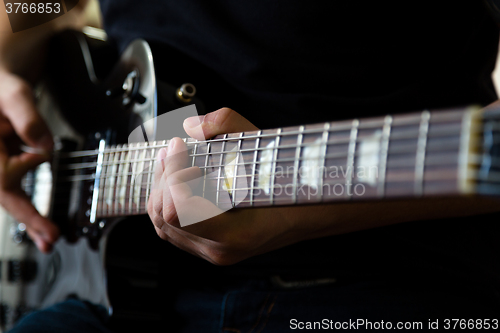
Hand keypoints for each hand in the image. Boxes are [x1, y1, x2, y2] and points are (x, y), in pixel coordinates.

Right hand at [0, 70, 58, 252]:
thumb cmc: (2, 86)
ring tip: (48, 240)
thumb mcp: (15, 93)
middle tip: (50, 238)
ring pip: (9, 198)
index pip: (2, 172)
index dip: (23, 166)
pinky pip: (14, 193)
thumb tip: (44, 146)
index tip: (40, 152)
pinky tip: (41, 229)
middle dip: (28, 217)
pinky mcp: (3, 169)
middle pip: (3, 194)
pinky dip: (28, 211)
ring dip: (30, 220)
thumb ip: (27, 116)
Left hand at [147, 108, 302, 264]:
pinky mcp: (206, 248)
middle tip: (172, 150)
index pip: (178, 209)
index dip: (172, 171)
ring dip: (161, 189)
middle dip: (163, 177)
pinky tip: (175, 182)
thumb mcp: (262, 146)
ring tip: (170, 162)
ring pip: (162, 226)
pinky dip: (167, 203)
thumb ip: (225, 124)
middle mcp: (219, 250)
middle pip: (163, 217)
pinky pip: (171, 230)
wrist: (304, 215)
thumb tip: (191, 125)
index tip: (179, 145)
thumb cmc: (288, 183)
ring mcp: (211, 252)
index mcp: (235, 234)